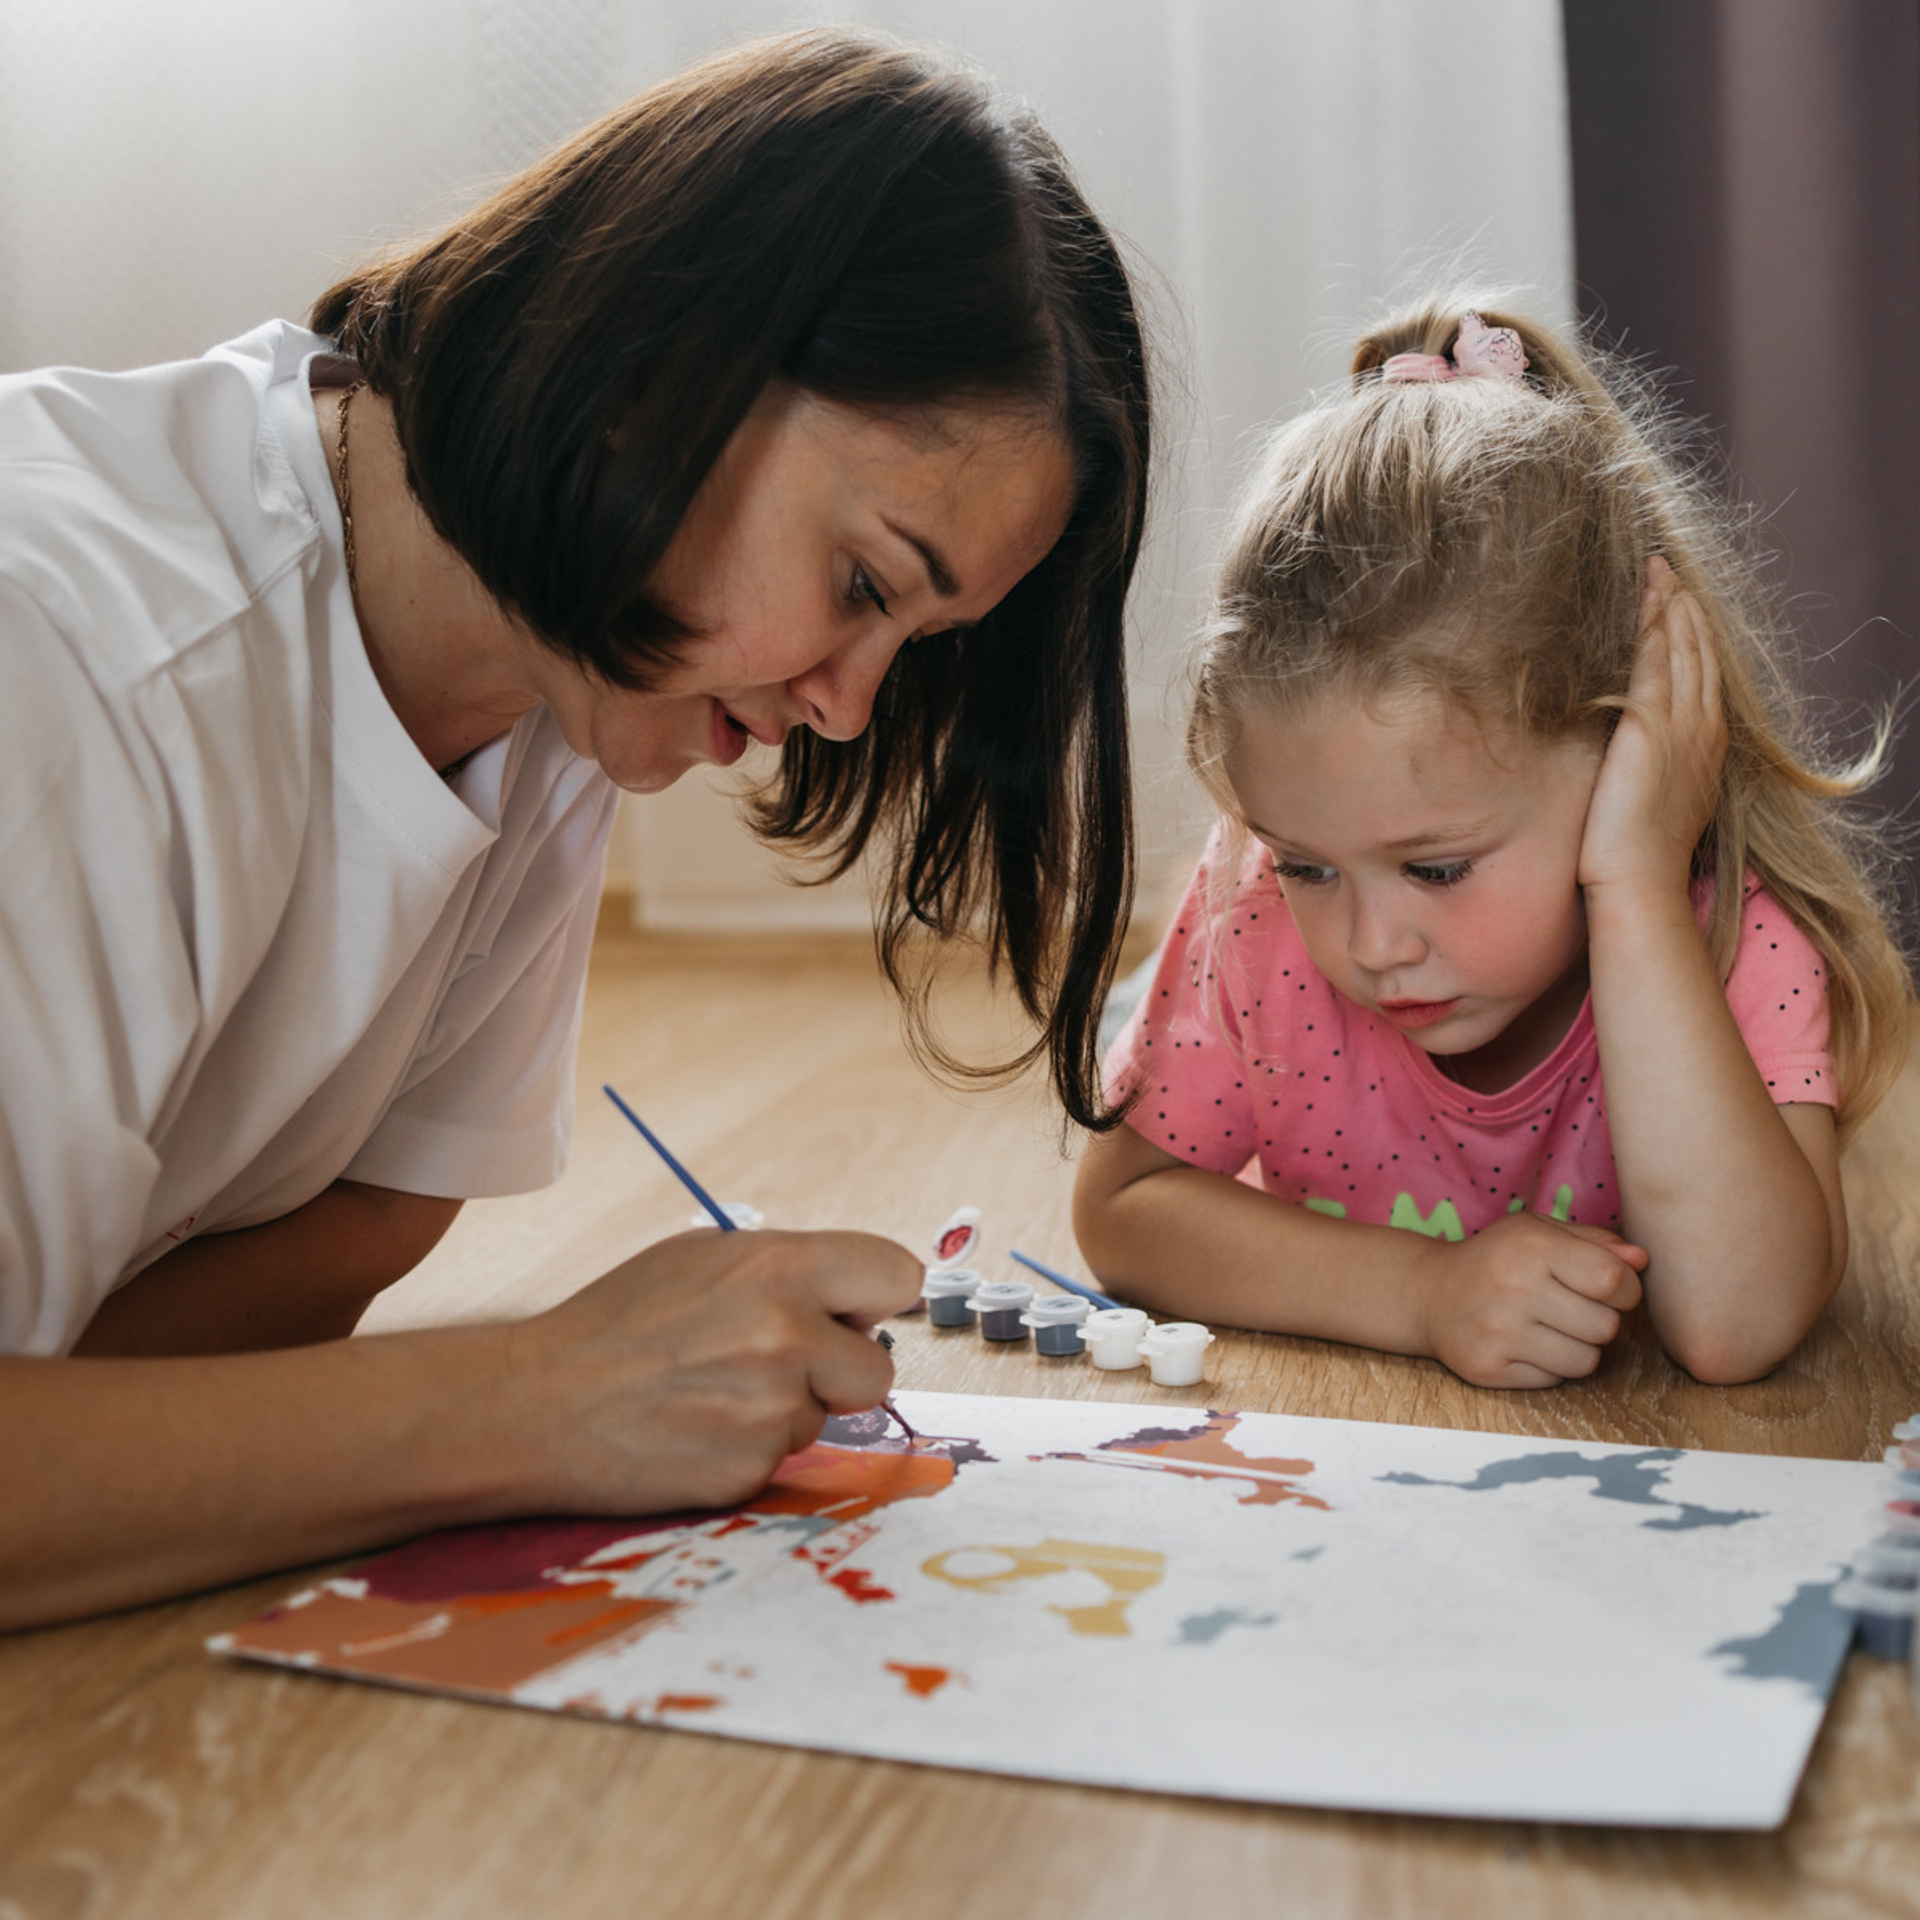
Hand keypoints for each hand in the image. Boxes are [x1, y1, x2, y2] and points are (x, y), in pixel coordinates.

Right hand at [502, 1228, 922, 1514]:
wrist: (539, 1404)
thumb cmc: (617, 1323)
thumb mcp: (702, 1258)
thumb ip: (787, 1269)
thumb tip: (854, 1295)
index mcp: (779, 1267)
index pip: (898, 1275)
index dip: (877, 1297)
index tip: (854, 1311)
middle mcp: (787, 1335)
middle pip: (877, 1365)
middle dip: (839, 1368)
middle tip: (778, 1362)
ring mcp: (771, 1408)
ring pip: (826, 1415)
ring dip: (788, 1409)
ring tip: (713, 1392)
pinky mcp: (751, 1469)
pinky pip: (783, 1457)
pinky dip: (751, 1447)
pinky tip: (698, 1429)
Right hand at [1414, 1213, 1646, 1388]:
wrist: (1430, 1293)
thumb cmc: (1497, 1259)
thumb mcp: (1539, 1232)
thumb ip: (1594, 1242)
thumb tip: (1642, 1260)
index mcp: (1531, 1247)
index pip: (1613, 1280)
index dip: (1627, 1289)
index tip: (1611, 1289)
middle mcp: (1514, 1289)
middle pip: (1605, 1326)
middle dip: (1600, 1320)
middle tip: (1573, 1308)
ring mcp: (1498, 1332)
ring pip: (1585, 1360)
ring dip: (1579, 1347)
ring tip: (1552, 1328)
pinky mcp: (1488, 1368)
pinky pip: (1554, 1380)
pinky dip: (1550, 1366)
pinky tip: (1527, 1345)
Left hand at [1578, 557, 1726, 898]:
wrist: (1639, 879)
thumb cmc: (1639, 853)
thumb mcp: (1659, 798)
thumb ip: (1655, 765)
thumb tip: (1636, 756)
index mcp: (1708, 744)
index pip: (1704, 673)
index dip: (1693, 634)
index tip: (1680, 601)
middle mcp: (1703, 728)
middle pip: (1698, 651)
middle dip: (1684, 606)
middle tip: (1668, 569)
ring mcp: (1680, 726)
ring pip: (1680, 649)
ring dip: (1670, 606)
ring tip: (1658, 571)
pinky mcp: (1649, 727)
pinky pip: (1654, 663)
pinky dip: (1653, 629)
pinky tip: (1647, 603)